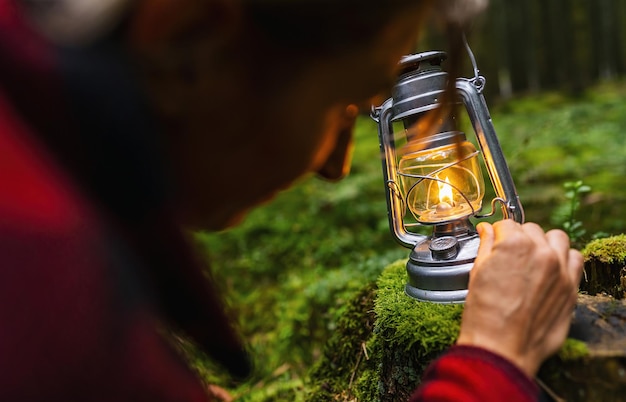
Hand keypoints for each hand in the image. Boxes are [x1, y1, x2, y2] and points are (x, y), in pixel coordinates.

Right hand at [456, 220, 582, 376]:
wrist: (501, 347)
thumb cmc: (485, 314)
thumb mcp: (477, 272)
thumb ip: (486, 245)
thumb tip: (487, 230)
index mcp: (514, 244)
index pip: (506, 224)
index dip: (497, 234)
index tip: (494, 243)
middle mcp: (541, 252)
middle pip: (531, 229)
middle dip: (519, 239)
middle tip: (509, 256)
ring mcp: (560, 269)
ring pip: (557, 238)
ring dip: (544, 243)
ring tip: (532, 259)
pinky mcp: (571, 286)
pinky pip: (575, 258)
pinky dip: (564, 259)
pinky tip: (550, 269)